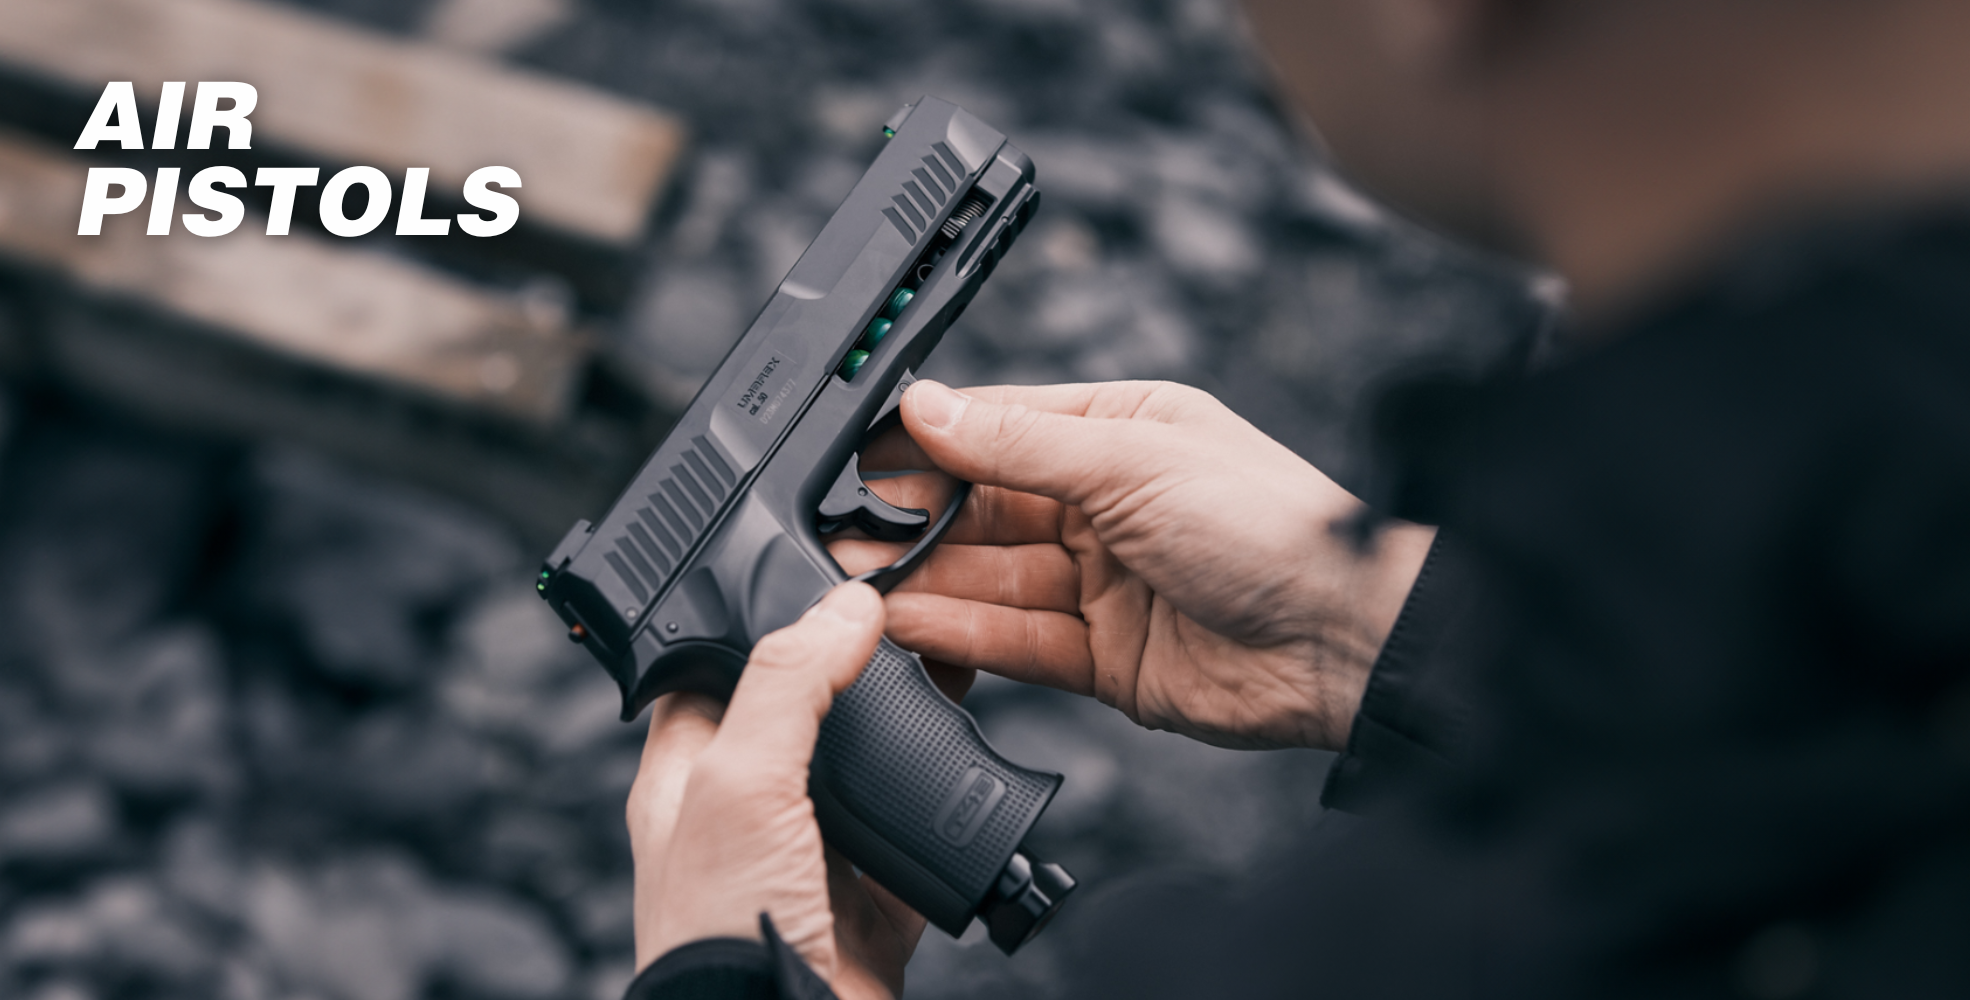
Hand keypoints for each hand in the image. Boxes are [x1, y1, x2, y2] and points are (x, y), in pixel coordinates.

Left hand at [625, 583, 924, 998]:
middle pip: (807, 712)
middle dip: (855, 667)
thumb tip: (845, 607)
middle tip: (907, 615)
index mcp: (692, 774)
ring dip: (909, 727)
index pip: (723, 665)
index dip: (769, 618)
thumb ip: (788, 684)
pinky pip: (918, 837)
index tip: (828, 576)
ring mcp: (813, 856)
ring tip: (949, 669)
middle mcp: (750, 811)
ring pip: (869, 769)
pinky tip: (973, 769)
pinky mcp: (871, 903)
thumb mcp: (741, 781)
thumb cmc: (721, 930)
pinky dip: (949, 805)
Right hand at [833, 380, 1434, 751]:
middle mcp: (1104, 503)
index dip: (927, 442)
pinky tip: (912, 626)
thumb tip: (927, 404)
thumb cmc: (1272, 526)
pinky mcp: (1103, 656)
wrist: (1346, 642)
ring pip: (991, 577)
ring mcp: (1101, 581)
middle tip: (843, 533)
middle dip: (914, 522)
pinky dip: (965, 635)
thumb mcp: (1133, 461)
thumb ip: (1020, 444)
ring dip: (926, 582)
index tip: (855, 455)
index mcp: (1118, 431)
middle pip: (984, 509)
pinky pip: (1017, 639)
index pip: (998, 428)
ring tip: (857, 586)